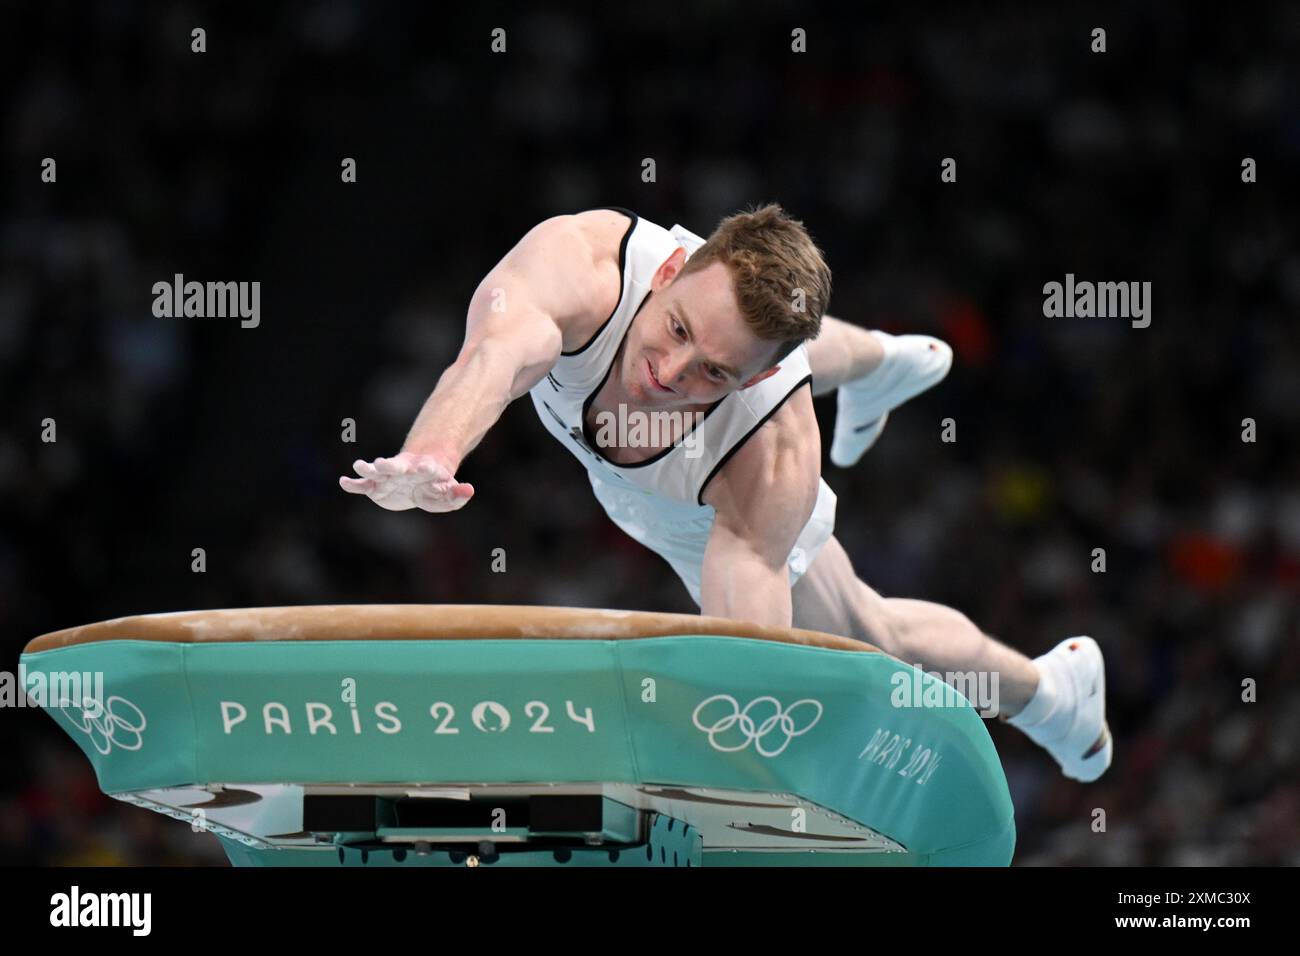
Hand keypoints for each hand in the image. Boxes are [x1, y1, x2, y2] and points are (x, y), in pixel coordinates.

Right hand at [339, 452, 474, 512]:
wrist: (419, 478)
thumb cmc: (435, 486)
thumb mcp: (448, 494)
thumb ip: (458, 495)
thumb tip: (469, 490)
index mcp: (424, 471)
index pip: (426, 468)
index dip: (425, 468)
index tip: (423, 466)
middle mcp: (404, 471)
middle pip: (397, 466)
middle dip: (390, 465)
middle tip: (383, 463)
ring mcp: (388, 476)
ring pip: (376, 470)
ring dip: (369, 468)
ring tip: (359, 465)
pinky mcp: (376, 486)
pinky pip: (362, 485)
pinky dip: (353, 483)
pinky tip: (343, 482)